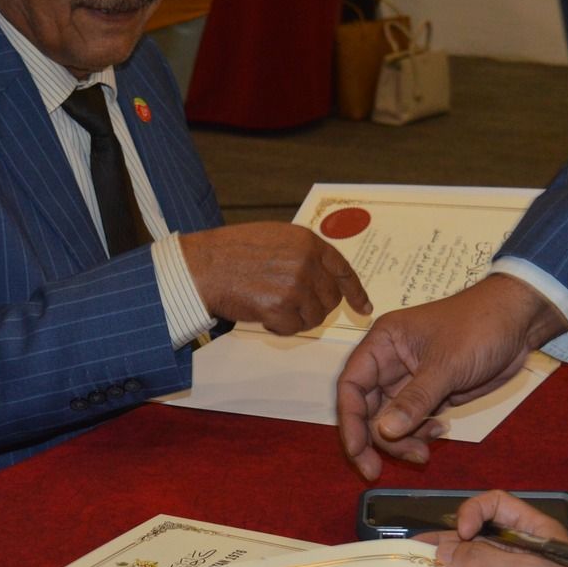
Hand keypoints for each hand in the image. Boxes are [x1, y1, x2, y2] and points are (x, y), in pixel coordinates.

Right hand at [180, 222, 371, 334]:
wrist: (204, 266)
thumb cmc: (232, 251)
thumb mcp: (276, 237)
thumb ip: (303, 253)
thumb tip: (323, 276)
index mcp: (308, 242)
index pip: (343, 270)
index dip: (356, 292)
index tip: (363, 308)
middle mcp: (306, 262)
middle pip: (330, 299)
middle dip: (316, 307)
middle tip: (292, 306)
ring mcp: (295, 285)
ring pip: (314, 317)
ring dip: (296, 319)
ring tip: (272, 306)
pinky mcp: (281, 307)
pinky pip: (294, 329)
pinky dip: (280, 328)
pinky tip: (263, 314)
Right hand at [335, 273, 567, 478]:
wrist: (520, 321)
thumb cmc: (480, 327)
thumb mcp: (446, 365)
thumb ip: (414, 400)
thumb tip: (383, 432)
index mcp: (384, 343)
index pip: (351, 385)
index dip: (350, 420)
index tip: (357, 451)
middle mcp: (390, 362)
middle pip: (367, 409)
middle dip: (375, 440)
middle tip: (377, 470)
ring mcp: (410, 380)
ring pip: (390, 421)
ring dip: (401, 442)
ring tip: (425, 453)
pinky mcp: (432, 393)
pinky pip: (414, 422)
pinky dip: (420, 434)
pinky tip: (441, 432)